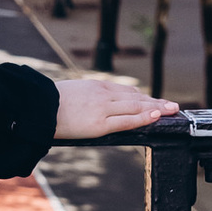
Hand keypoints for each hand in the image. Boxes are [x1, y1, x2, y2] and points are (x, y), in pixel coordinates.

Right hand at [49, 72, 174, 138]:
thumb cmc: (50, 103)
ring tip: (172, 111)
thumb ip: (91, 97)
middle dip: (156, 102)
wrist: (38, 108)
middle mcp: (103, 95)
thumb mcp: (74, 92)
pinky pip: (126, 121)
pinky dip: (143, 118)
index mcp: (97, 86)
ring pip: (136, 107)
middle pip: (136, 97)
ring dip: (156, 109)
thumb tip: (99, 107)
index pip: (127, 91)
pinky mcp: (100, 124)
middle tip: (173, 106)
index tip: (156, 101)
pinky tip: (155, 116)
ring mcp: (103, 109)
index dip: (144, 97)